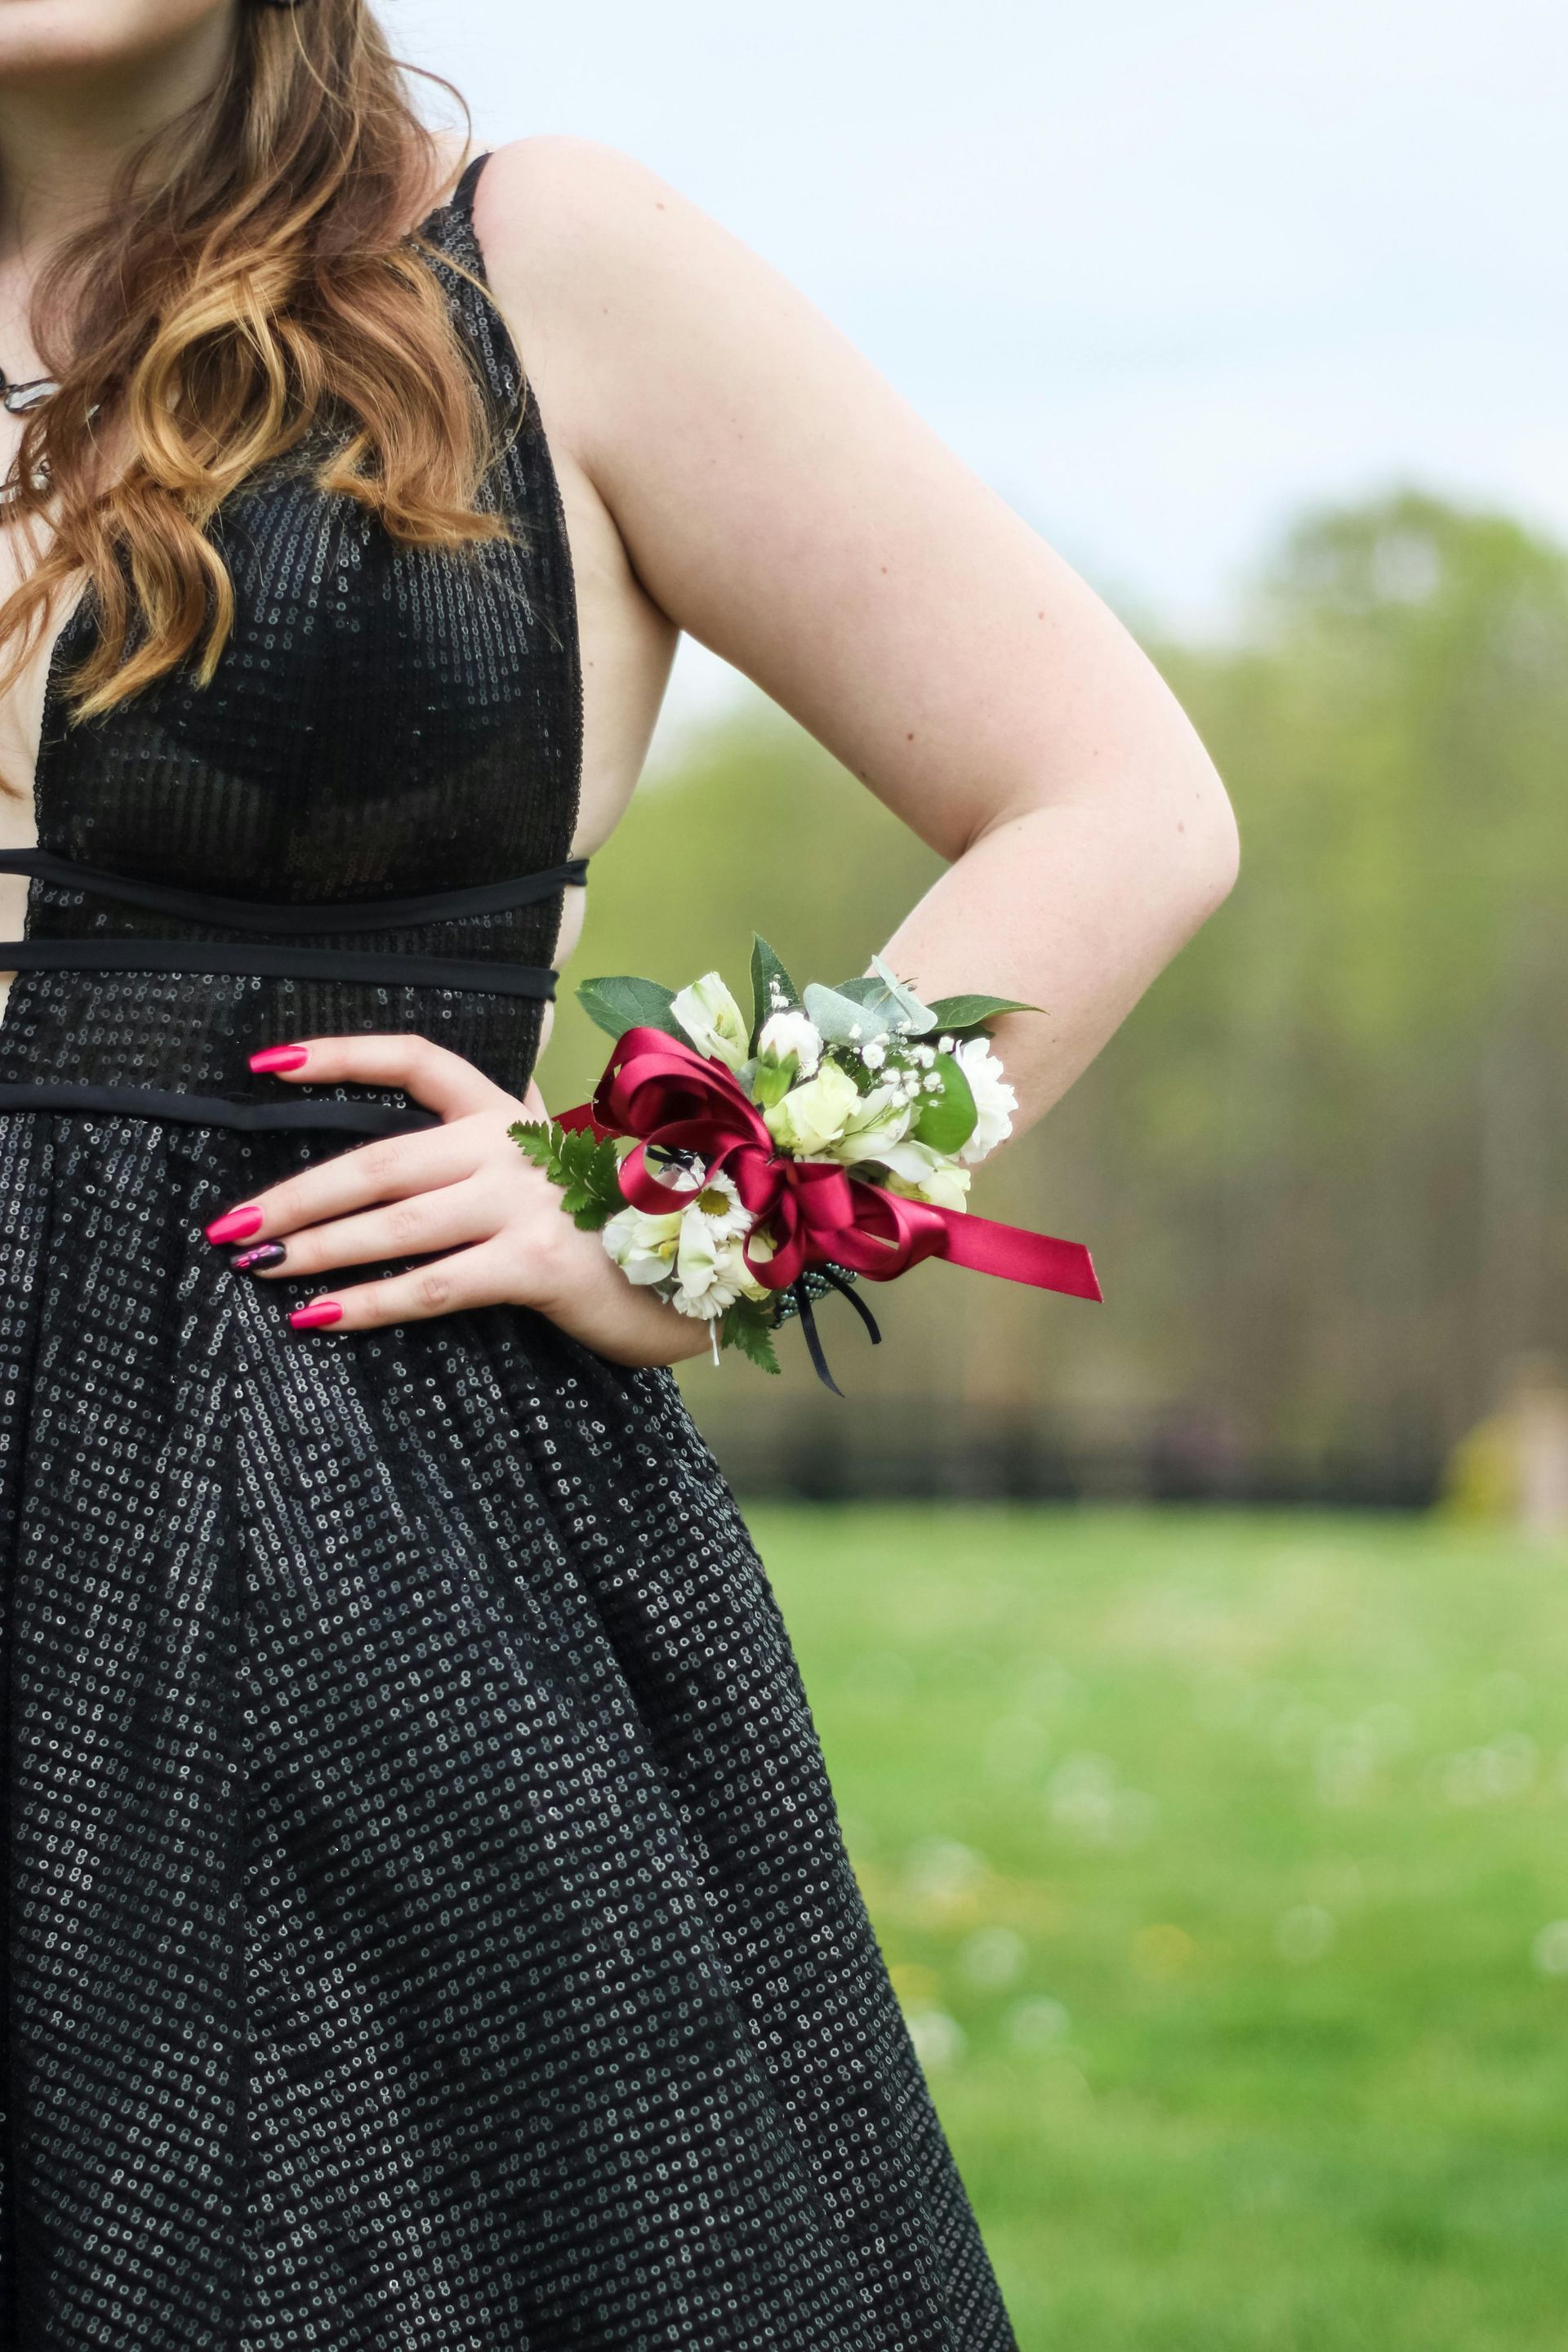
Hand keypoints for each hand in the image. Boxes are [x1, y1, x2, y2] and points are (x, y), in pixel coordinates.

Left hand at [202, 1033, 716, 1364]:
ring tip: (256, 1264)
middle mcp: (513, 1145)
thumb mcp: (565, 1169)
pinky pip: (432, 1283)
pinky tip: (316, 1317)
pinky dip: (366, 1303)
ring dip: (313, 1245)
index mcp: (512, 1115)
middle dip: (294, 1192)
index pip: (414, 1059)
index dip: (337, 1056)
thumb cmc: (628, 1227)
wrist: (716, 1272)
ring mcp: (526, 1201)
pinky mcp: (536, 1263)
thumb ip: (506, 1151)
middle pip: (379, 1156)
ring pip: (394, 1218)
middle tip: (227, 1223)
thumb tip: (448, 1150)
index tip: (263, 1066)